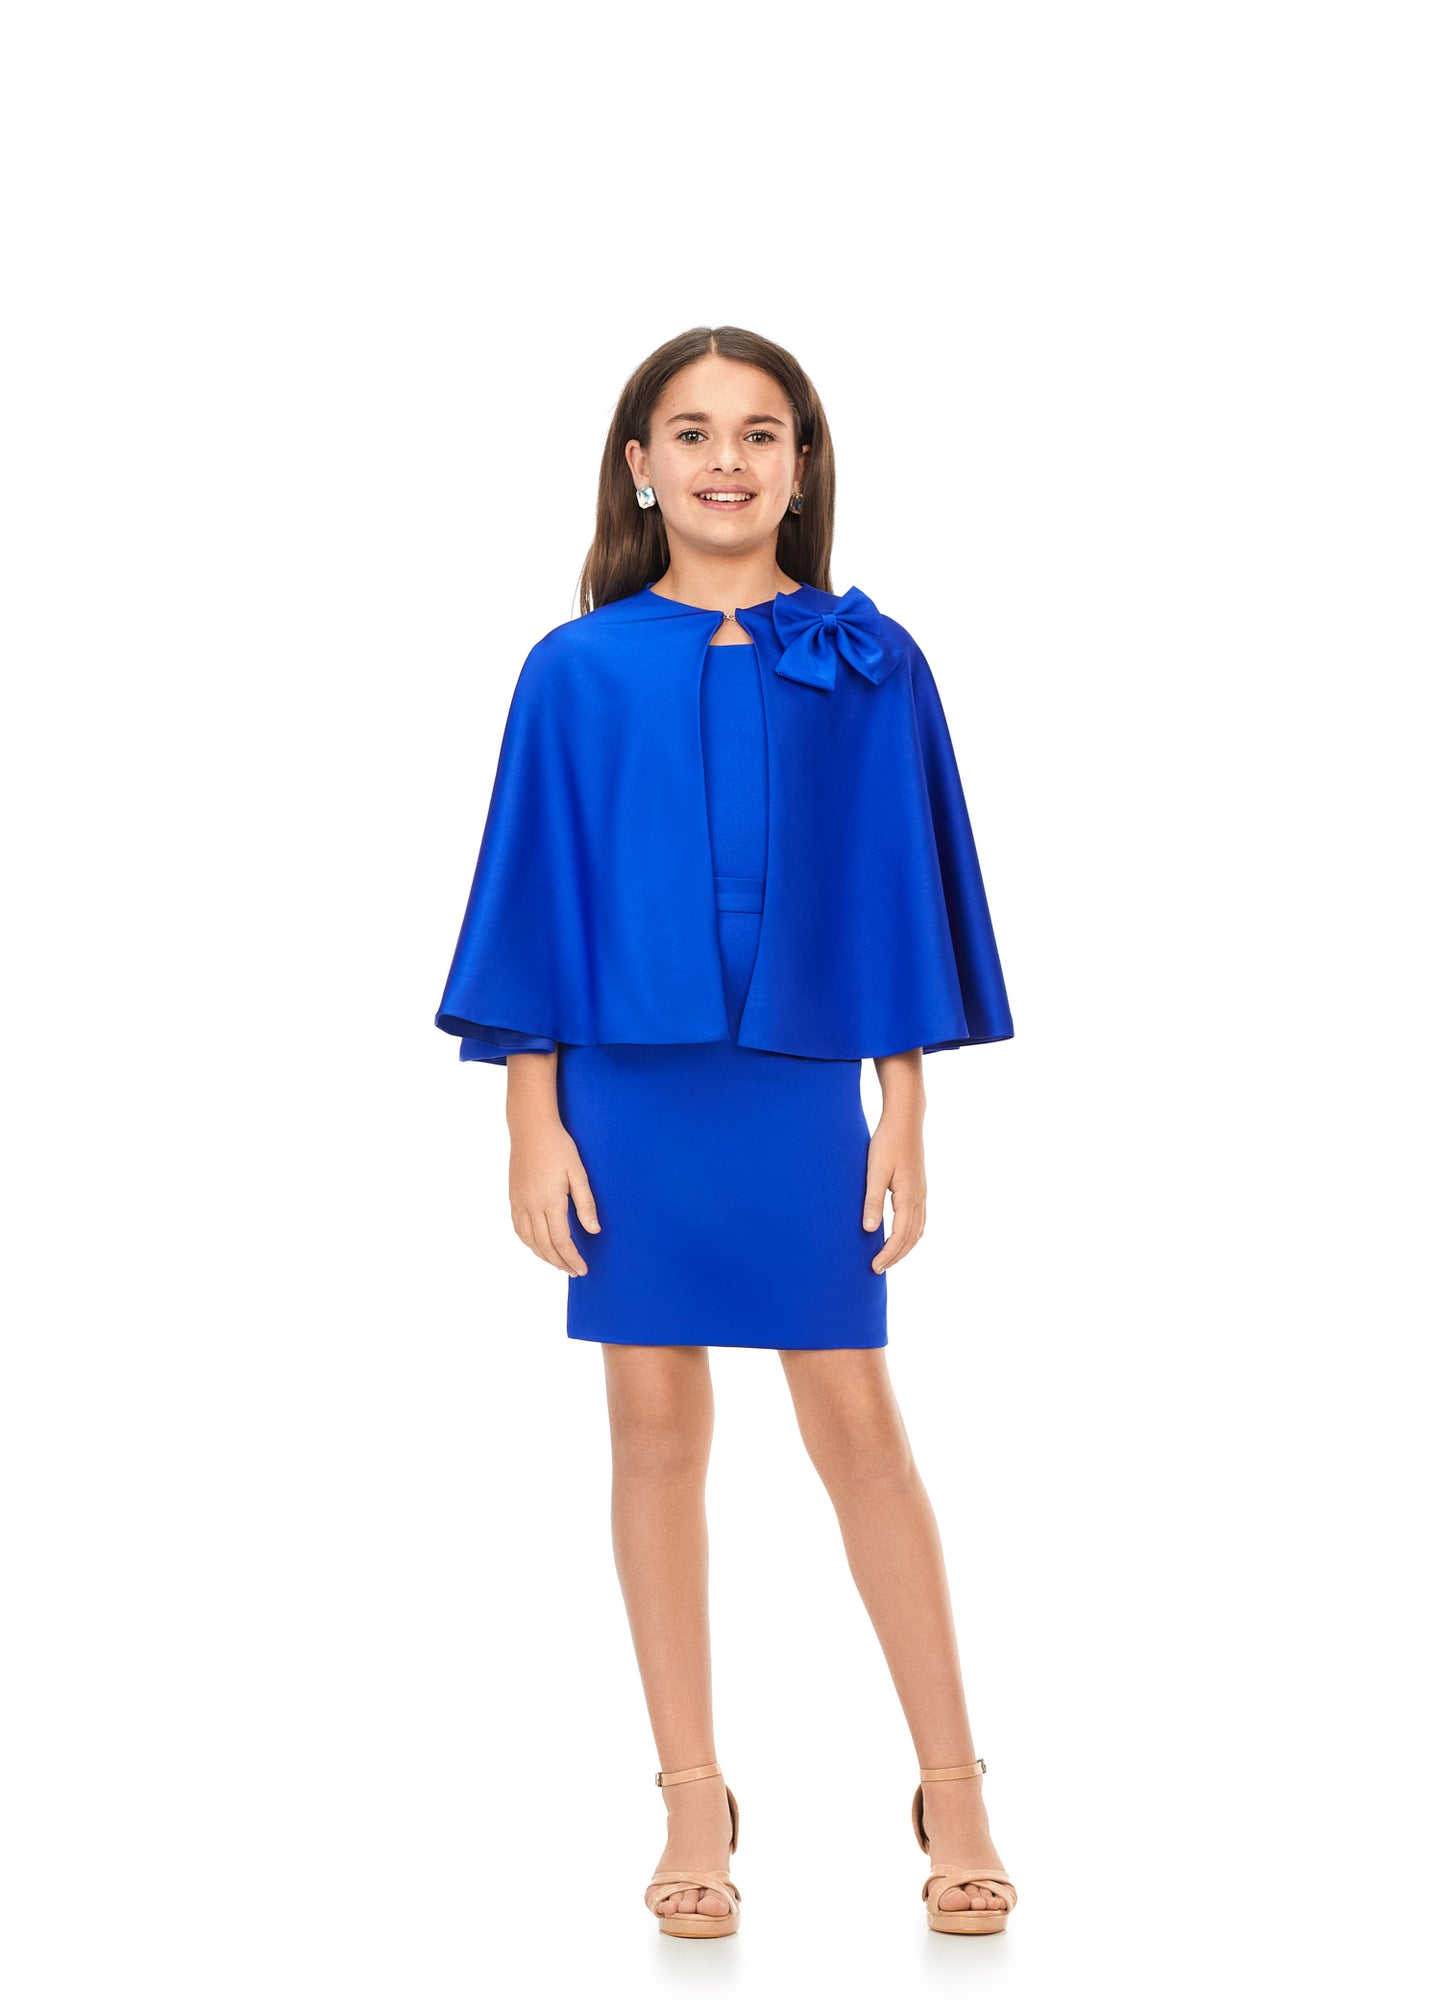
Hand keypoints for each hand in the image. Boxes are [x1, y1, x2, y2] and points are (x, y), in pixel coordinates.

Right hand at [508, 1117, 600, 1274]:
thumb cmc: (558, 1147)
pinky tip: (538, 1246)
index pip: (561, 1241)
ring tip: (559, 1264)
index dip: (572, 1258)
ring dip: (544, 1257)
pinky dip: (529, 1243)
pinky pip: (519, 1229)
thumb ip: (585, 1203)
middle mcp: (531, 1206)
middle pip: (545, 1246)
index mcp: (550, 1201)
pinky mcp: (513, 1198)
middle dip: (561, 1262)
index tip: (582, 1268)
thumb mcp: (578, 1173)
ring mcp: (520, 1203)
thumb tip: (593, 1230)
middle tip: (574, 1271)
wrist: (531, 1129)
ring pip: (530, 1241)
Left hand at [863, 1114, 926, 1272]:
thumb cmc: (887, 1143)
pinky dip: (911, 1234)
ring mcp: (922, 1193)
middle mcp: (919, 1198)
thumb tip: (870, 1230)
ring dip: (905, 1247)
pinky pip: (919, 1219)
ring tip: (889, 1257)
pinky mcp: (919, 1187)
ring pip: (918, 1229)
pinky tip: (901, 1235)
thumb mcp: (875, 1172)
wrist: (905, 1121)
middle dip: (896, 1255)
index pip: (900, 1236)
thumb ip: (872, 1200)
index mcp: (909, 1197)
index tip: (874, 1267)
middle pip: (911, 1237)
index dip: (888, 1254)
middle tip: (878, 1269)